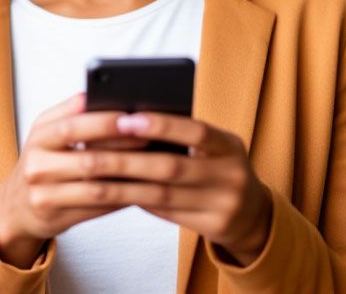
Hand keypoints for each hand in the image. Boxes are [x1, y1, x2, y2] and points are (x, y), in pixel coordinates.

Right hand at [0, 93, 145, 267]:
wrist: (17, 206)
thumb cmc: (42, 162)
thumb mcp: (47, 132)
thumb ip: (71, 112)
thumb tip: (103, 94)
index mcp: (39, 136)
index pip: (72, 126)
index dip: (104, 122)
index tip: (133, 115)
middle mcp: (37, 165)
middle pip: (88, 160)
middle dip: (125, 150)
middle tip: (154, 141)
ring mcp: (43, 194)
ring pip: (97, 188)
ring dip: (130, 179)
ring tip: (155, 167)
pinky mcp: (55, 216)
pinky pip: (98, 209)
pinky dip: (123, 199)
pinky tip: (142, 189)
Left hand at [107, 113, 272, 265]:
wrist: (253, 214)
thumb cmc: (219, 168)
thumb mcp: (215, 147)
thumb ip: (182, 136)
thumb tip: (127, 122)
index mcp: (230, 145)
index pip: (196, 130)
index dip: (160, 125)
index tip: (125, 119)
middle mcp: (232, 175)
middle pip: (172, 167)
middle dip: (128, 159)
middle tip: (92, 152)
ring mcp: (225, 204)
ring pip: (163, 195)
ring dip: (123, 184)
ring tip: (94, 175)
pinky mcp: (213, 226)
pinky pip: (166, 213)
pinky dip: (137, 200)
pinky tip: (113, 192)